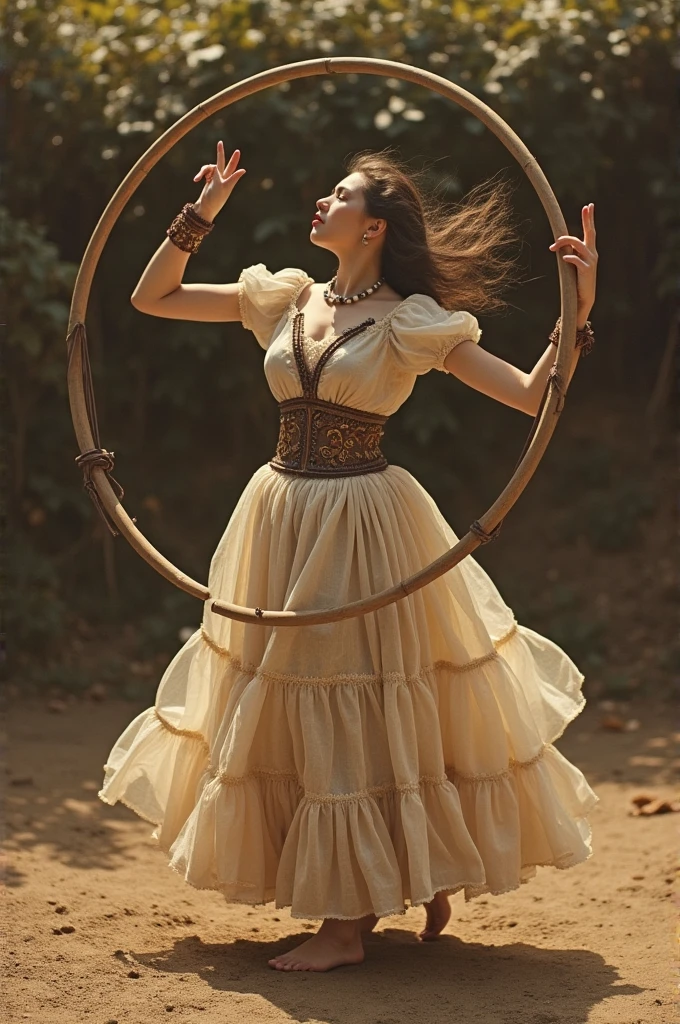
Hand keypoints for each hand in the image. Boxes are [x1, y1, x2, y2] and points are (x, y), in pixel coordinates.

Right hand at [192, 141, 245, 220]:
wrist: (205, 207)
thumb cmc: (216, 198)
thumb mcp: (225, 187)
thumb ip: (233, 177)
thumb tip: (244, 170)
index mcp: (228, 179)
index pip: (231, 167)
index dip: (234, 159)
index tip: (237, 151)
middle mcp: (221, 178)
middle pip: (221, 162)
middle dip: (220, 152)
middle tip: (220, 142)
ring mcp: (214, 178)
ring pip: (208, 167)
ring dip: (202, 171)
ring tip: (197, 179)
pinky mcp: (207, 180)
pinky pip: (204, 172)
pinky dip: (200, 174)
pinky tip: (196, 180)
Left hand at [549, 203, 597, 322]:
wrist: (583, 298)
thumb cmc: (577, 281)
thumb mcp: (574, 265)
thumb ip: (570, 253)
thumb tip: (560, 244)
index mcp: (590, 251)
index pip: (590, 232)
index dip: (589, 219)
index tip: (589, 206)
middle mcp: (593, 253)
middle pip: (590, 232)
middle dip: (588, 219)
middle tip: (586, 207)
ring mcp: (591, 261)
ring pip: (578, 244)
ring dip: (563, 243)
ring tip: (552, 247)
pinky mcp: (587, 270)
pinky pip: (576, 259)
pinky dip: (569, 257)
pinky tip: (563, 258)